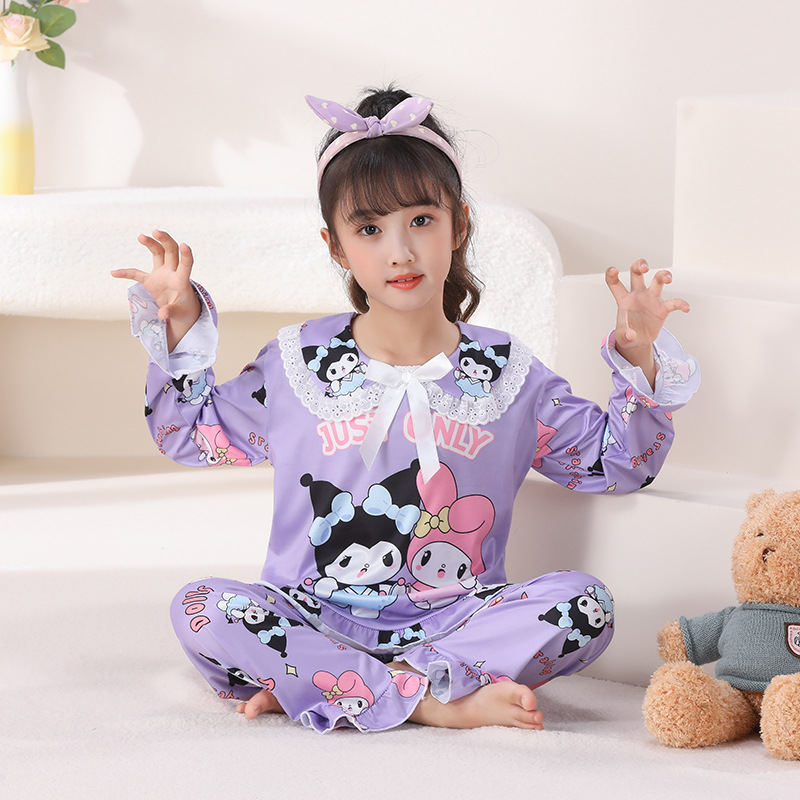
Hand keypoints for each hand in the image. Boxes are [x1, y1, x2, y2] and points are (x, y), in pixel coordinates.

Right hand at [111, 230, 201, 350]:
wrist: (181, 312)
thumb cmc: (185, 311)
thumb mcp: (181, 313)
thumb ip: (171, 312)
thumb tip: (163, 315)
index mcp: (181, 281)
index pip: (186, 265)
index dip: (186, 255)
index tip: (184, 245)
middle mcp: (171, 273)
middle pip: (170, 251)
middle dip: (165, 240)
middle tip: (156, 231)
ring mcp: (161, 274)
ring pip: (158, 253)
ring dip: (151, 243)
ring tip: (141, 236)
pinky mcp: (151, 280)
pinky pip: (137, 274)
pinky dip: (126, 273)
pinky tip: (114, 273)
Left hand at [605, 259, 689, 386]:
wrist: (638, 342)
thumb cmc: (626, 334)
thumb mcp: (621, 336)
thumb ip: (623, 334)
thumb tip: (630, 335)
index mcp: (624, 300)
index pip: (615, 284)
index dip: (612, 275)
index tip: (613, 270)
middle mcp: (637, 295)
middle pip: (637, 274)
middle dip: (640, 266)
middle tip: (645, 268)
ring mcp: (651, 299)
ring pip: (657, 280)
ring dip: (664, 276)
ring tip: (668, 279)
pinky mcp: (662, 308)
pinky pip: (673, 302)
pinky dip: (681, 304)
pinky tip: (686, 308)